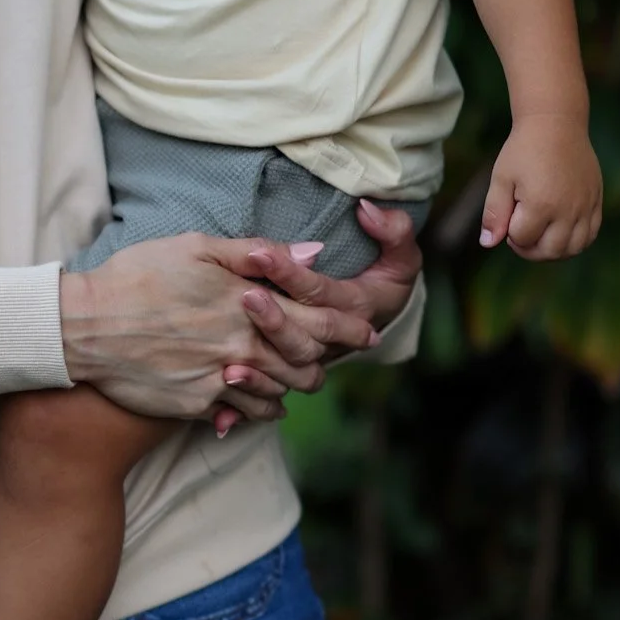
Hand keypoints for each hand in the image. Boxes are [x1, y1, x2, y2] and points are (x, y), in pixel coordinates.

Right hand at [59, 230, 378, 424]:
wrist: (85, 326)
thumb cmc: (139, 276)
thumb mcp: (196, 248)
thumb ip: (258, 253)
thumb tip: (312, 254)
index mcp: (248, 305)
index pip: (319, 322)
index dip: (349, 327)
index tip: (367, 329)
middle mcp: (242, 348)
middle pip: (307, 366)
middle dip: (325, 361)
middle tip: (334, 354)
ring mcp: (221, 381)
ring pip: (281, 394)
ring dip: (292, 383)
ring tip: (294, 372)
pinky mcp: (199, 406)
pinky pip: (245, 413)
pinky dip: (258, 404)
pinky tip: (253, 391)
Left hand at [218, 200, 423, 426]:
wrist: (379, 312)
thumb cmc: (385, 273)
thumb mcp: (399, 252)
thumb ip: (394, 230)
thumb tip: (367, 209)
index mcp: (354, 309)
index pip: (319, 294)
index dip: (288, 273)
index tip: (258, 252)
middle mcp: (333, 342)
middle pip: (302, 339)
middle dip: (272, 319)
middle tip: (243, 295)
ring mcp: (311, 361)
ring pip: (287, 376)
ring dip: (260, 374)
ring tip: (228, 363)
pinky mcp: (290, 375)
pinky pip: (267, 403)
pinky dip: (244, 410)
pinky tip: (220, 405)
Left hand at [481, 112, 602, 259]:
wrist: (555, 125)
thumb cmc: (523, 150)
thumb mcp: (501, 179)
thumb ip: (494, 213)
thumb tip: (488, 243)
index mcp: (541, 204)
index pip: (523, 239)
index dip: (510, 234)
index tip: (506, 216)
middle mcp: (568, 210)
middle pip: (551, 251)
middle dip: (530, 250)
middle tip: (519, 233)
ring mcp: (585, 207)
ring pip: (574, 249)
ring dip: (553, 251)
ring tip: (538, 234)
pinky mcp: (596, 201)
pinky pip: (591, 235)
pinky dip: (575, 242)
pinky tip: (559, 231)